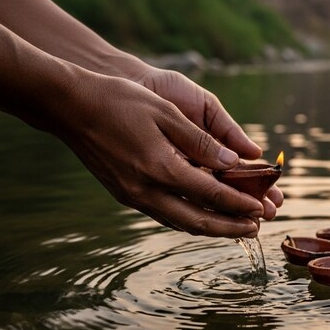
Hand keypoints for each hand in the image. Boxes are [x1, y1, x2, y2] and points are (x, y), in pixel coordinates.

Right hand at [55, 70, 270, 236]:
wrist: (69, 106)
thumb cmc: (120, 101)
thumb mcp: (167, 113)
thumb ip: (202, 142)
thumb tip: (234, 164)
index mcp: (161, 168)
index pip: (211, 194)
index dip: (239, 203)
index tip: (261, 208)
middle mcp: (146, 190)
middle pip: (198, 221)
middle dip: (230, 228)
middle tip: (256, 228)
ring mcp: (133, 196)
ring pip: (180, 223)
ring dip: (211, 228)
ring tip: (236, 228)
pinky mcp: (125, 194)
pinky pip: (165, 215)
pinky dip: (189, 219)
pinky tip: (203, 216)